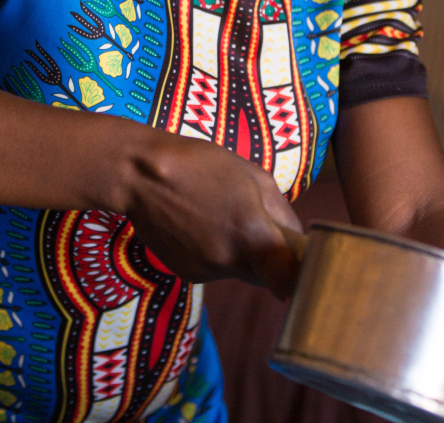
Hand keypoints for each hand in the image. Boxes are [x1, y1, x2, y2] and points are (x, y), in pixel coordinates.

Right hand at [124, 130, 303, 298]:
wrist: (142, 175)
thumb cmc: (202, 164)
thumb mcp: (253, 175)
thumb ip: (281, 212)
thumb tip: (296, 238)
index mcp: (252, 234)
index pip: (288, 279)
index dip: (298, 276)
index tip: (301, 265)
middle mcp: (229, 261)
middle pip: (264, 276)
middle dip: (269, 261)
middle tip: (259, 228)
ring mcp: (205, 271)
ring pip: (238, 272)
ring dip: (239, 254)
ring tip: (219, 216)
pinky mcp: (186, 274)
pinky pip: (214, 269)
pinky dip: (214, 254)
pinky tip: (200, 225)